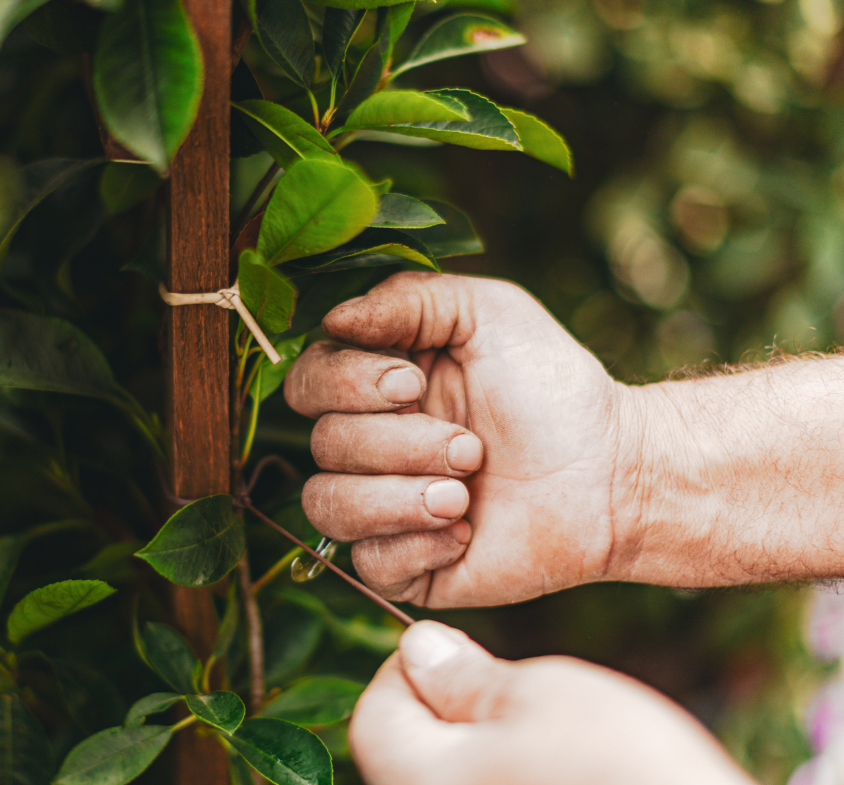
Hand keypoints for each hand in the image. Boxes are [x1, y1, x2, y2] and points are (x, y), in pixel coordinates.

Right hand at [284, 271, 632, 606]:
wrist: (611, 472)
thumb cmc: (551, 386)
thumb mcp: (488, 313)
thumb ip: (408, 299)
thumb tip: (332, 320)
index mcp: (378, 386)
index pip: (308, 382)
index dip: (346, 384)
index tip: (413, 384)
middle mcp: (371, 446)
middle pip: (322, 444)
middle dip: (400, 444)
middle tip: (472, 447)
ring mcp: (384, 508)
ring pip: (327, 507)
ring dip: (399, 497)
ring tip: (465, 493)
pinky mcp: (406, 565)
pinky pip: (367, 564)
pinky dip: (416, 544)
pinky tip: (467, 532)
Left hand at [350, 621, 754, 784]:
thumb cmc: (621, 769)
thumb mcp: (542, 696)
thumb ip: (464, 676)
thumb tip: (419, 648)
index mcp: (427, 781)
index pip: (373, 718)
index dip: (408, 671)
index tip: (454, 653)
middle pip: (407, 752)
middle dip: (446, 706)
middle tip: (506, 688)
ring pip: (450, 773)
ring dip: (476, 739)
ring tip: (541, 728)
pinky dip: (501, 769)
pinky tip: (556, 764)